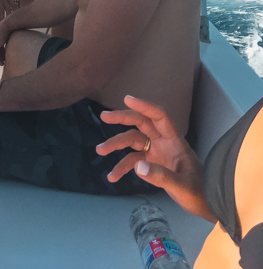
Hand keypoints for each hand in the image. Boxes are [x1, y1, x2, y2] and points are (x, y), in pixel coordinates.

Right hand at [0, 0, 16, 21]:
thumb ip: (6, 0)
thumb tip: (8, 8)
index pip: (14, 5)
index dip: (16, 12)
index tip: (17, 17)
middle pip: (8, 9)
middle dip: (9, 17)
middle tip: (10, 23)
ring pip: (2, 11)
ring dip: (2, 17)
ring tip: (1, 23)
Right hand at [96, 95, 214, 221]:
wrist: (206, 206)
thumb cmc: (200, 192)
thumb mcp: (183, 186)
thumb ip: (161, 176)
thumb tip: (137, 166)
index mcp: (174, 141)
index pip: (159, 117)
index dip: (144, 106)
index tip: (127, 99)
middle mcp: (163, 142)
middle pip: (141, 124)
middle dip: (122, 119)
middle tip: (104, 117)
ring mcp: (156, 153)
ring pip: (132, 141)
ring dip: (116, 145)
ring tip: (99, 150)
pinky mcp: (152, 164)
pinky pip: (133, 161)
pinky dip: (121, 167)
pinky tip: (112, 177)